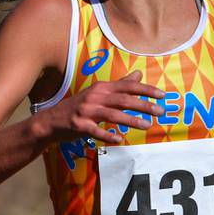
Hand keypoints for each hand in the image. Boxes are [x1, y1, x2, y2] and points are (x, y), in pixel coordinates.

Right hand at [36, 70, 164, 144]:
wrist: (51, 121)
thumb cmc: (79, 106)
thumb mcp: (99, 92)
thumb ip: (120, 85)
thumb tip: (139, 74)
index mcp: (101, 88)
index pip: (127, 86)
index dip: (145, 90)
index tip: (161, 95)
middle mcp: (95, 97)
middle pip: (123, 100)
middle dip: (144, 105)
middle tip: (160, 111)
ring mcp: (86, 111)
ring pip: (113, 115)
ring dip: (132, 120)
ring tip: (147, 125)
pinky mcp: (79, 126)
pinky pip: (96, 131)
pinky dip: (108, 135)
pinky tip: (119, 140)